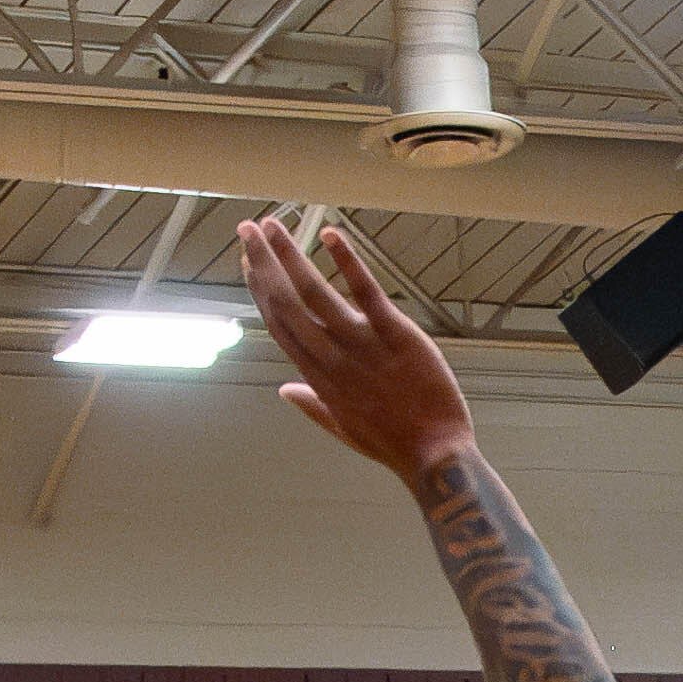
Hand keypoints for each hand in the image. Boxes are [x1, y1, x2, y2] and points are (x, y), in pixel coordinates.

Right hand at [238, 212, 475, 485]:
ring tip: (272, 224)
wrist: (435, 456)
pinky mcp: (396, 335)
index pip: (280, 325)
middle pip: (288, 302)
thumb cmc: (392, 443)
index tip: (248, 263)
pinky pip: (367, 292)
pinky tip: (330, 234)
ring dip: (289, 255)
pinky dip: (348, 262)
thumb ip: (312, 404)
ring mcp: (362, 344)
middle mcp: (332, 357)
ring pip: (315, 293)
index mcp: (318, 377)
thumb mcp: (344, 428)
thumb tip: (285, 390)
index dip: (260, 291)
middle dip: (264, 263)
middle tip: (247, 229)